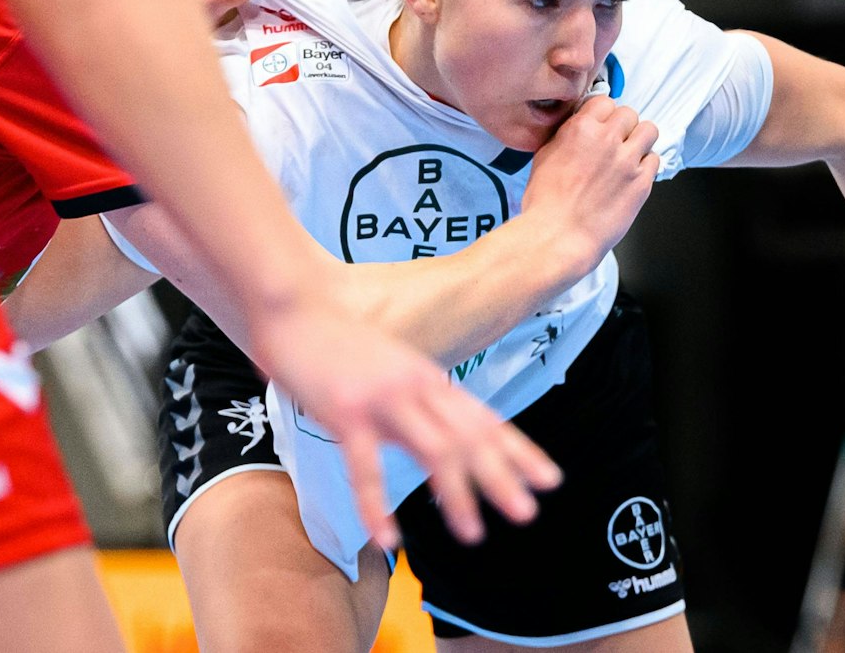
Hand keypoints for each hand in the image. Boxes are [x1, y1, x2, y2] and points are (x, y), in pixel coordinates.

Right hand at [253, 297, 562, 549]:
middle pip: (471, 437)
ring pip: (436, 450)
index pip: (485, 420)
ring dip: (458, 494)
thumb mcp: (389, 370)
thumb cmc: (337, 341)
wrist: (294, 307)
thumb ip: (413, 402)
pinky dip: (377, 505)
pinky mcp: (347, 411)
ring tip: (472, 534)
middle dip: (502, 477)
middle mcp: (417, 387)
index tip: (549, 481)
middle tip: (526, 513)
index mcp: (430, 379)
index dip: (520, 451)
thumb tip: (435, 440)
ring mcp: (384, 398)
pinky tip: (387, 536)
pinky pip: (367, 467)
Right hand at [520, 97, 658, 274]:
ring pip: (649, 131)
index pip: (604, 102)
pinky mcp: (641, 183)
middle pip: (629, 113)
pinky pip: (655, 160)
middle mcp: (607, 140)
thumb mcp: (544, 155)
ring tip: (629, 153)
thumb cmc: (546, 203)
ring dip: (639, 139)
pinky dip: (646, 164)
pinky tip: (632, 174)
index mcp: (581, 129)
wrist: (558, 235)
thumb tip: (578, 127)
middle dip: (622, 126)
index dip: (602, 114)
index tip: (601, 123)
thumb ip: (565, 134)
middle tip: (615, 141)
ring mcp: (627, 161)